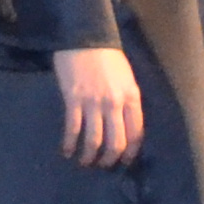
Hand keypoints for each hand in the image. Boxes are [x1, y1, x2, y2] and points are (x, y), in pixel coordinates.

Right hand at [57, 46, 147, 166]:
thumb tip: (126, 124)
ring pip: (94, 140)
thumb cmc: (108, 58)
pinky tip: (66, 151)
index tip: (124, 161)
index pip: (136, 133)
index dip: (131, 151)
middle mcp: (115, 103)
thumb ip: (128, 101)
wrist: (85, 39)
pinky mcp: (74, 100)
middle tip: (103, 165)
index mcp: (132, 98)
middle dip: (110, 158)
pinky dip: (69, 144)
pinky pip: (73, 129)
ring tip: (85, 162)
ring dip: (89, 156)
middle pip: (116, 141)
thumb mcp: (127, 79)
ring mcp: (94, 103)